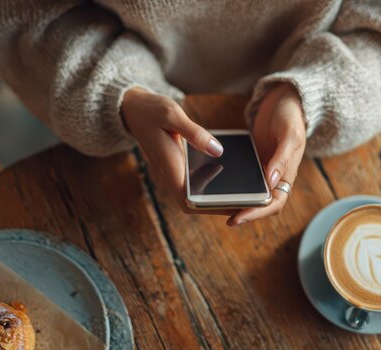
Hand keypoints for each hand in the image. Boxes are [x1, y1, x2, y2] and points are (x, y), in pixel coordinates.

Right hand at [122, 88, 232, 214]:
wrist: (133, 109)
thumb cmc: (151, 110)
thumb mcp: (172, 114)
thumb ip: (194, 133)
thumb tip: (217, 151)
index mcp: (169, 167)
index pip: (188, 202)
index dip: (209, 209)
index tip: (232, 208)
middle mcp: (170, 174)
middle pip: (194, 203)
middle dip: (218, 206)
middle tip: (247, 202)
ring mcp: (173, 172)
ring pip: (195, 194)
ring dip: (215, 197)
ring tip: (243, 193)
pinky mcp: (177, 166)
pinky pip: (194, 183)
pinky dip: (210, 184)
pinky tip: (229, 175)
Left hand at [228, 83, 305, 225]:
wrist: (285, 99)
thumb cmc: (290, 116)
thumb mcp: (288, 135)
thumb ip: (281, 159)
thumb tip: (272, 183)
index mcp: (287, 174)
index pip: (274, 203)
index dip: (257, 213)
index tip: (237, 218)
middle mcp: (276, 176)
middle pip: (261, 204)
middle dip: (245, 213)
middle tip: (225, 218)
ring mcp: (264, 170)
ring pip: (251, 193)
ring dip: (237, 202)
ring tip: (217, 207)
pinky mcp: (253, 161)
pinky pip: (243, 178)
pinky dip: (232, 184)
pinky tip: (214, 184)